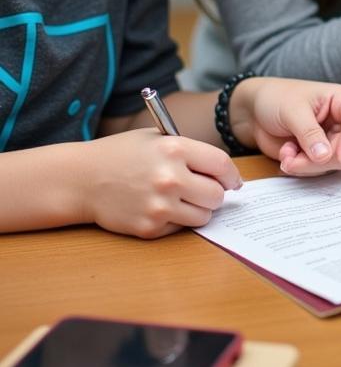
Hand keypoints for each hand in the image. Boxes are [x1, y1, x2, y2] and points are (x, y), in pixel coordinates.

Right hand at [82, 129, 240, 238]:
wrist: (82, 179)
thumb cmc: (123, 155)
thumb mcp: (158, 138)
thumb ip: (190, 152)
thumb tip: (224, 173)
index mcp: (175, 149)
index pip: (221, 165)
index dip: (231, 175)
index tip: (233, 181)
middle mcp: (170, 178)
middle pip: (217, 195)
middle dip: (217, 194)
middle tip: (208, 192)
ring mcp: (159, 205)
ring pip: (203, 216)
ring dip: (200, 210)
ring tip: (185, 199)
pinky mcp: (149, 227)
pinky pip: (180, 227)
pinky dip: (177, 220)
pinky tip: (160, 207)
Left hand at [229, 77, 340, 175]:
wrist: (252, 112)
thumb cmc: (275, 98)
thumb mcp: (292, 111)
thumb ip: (310, 134)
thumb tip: (326, 156)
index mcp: (339, 100)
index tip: (337, 155)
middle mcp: (339, 120)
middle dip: (324, 159)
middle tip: (295, 160)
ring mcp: (329, 139)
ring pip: (335, 162)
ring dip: (309, 165)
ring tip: (286, 156)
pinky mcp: (316, 154)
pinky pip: (319, 169)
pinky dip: (301, 168)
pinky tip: (286, 156)